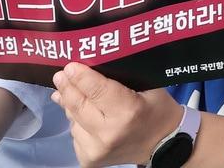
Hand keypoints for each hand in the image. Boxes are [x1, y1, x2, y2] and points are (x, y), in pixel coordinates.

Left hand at [52, 63, 182, 167]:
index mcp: (127, 112)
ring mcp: (96, 150)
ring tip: (75, 94)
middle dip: (67, 87)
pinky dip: (77, 122)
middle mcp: (108, 133)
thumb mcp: (149, 86)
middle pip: (78, 105)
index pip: (95, 90)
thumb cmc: (158, 110)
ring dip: (72, 105)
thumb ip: (120, 76)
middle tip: (60, 75)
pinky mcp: (89, 159)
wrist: (163, 146)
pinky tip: (86, 117)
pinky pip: (75, 134)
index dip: (80, 76)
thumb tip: (88, 67)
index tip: (69, 65)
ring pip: (73, 120)